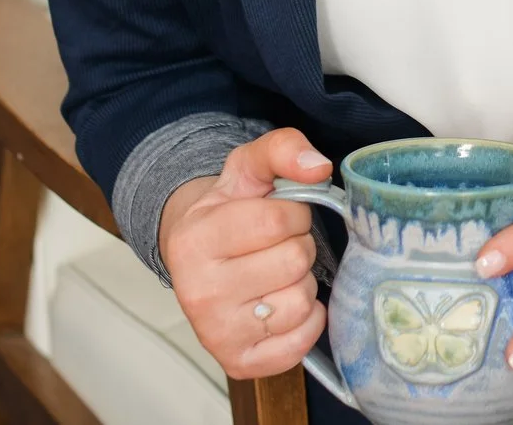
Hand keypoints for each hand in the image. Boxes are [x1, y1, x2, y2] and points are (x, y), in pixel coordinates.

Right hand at [158, 128, 333, 379]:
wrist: (197, 257)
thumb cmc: (227, 212)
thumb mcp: (248, 168)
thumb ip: (283, 149)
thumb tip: (318, 166)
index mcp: (194, 239)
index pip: (277, 219)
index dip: (293, 212)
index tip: (280, 215)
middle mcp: (198, 292)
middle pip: (294, 261)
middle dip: (298, 246)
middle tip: (277, 246)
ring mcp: (216, 333)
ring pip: (300, 300)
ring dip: (301, 282)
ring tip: (276, 274)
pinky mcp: (239, 362)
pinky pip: (300, 341)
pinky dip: (306, 320)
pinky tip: (284, 303)